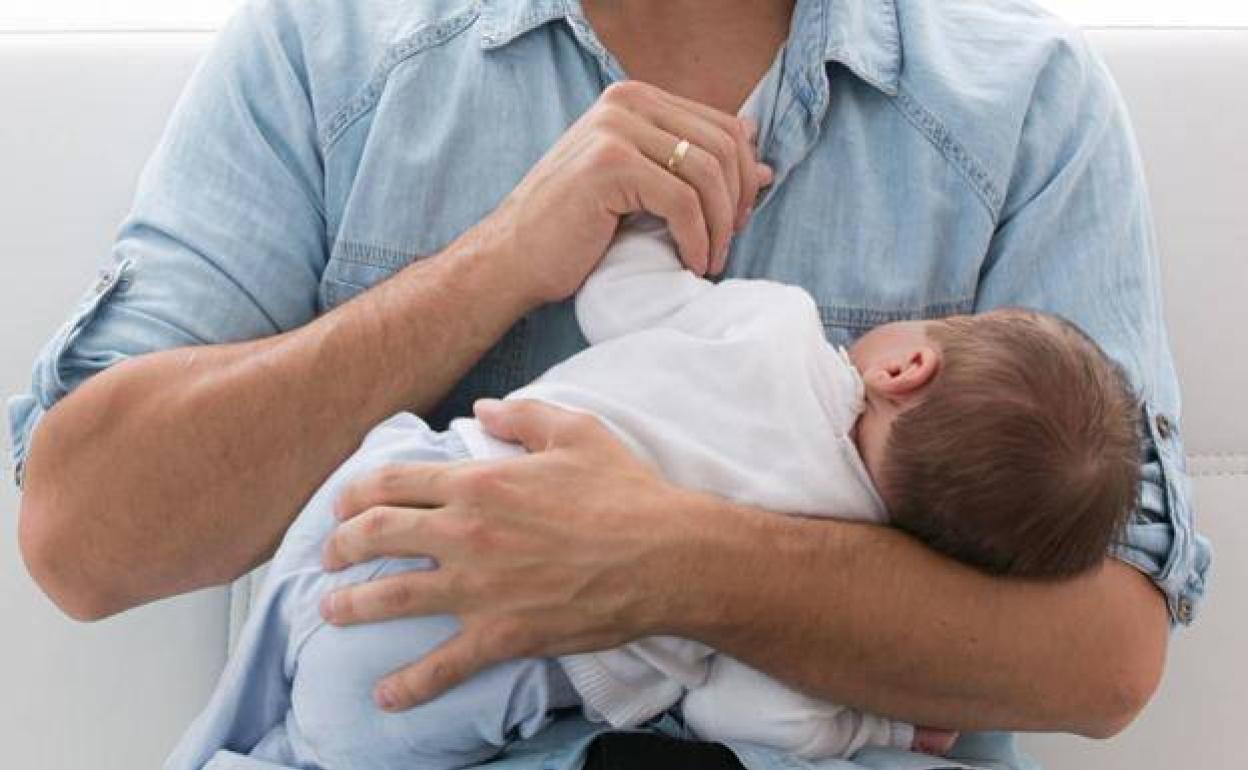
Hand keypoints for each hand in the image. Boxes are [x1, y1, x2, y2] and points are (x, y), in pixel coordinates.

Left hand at [319, 399, 710, 710]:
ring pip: (390, 598)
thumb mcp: (576, 431)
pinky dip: (407, 685)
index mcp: (479, 481)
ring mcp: (478, 588)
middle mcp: (466, 532)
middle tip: (329, 556)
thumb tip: (481, 408)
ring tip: (331, 610)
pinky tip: (384, 696)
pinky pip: (441, 666)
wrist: (665, 556)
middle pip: (376, 536)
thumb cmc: (624, 491)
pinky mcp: (500, 634)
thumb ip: (522, 414)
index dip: (355, 492)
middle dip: (340, 546)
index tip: (341, 505)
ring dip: (350, 605)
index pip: (393, 482)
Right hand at [479, 80, 773, 306]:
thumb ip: (693, 168)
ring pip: (706, 173)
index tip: (736, 220)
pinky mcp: (609, 163)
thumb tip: (765, 166)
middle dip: (737, 201)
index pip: (723, 125)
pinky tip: (692, 264)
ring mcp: (614, 128)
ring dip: (719, 226)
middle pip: (722, 146)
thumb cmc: (576, 230)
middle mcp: (625, 101)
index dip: (743, 176)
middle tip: (727, 243)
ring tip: (710, 259)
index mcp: (635, 98)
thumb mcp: (643, 189)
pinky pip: (682, 202)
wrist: (514, 258)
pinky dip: (697, 239)